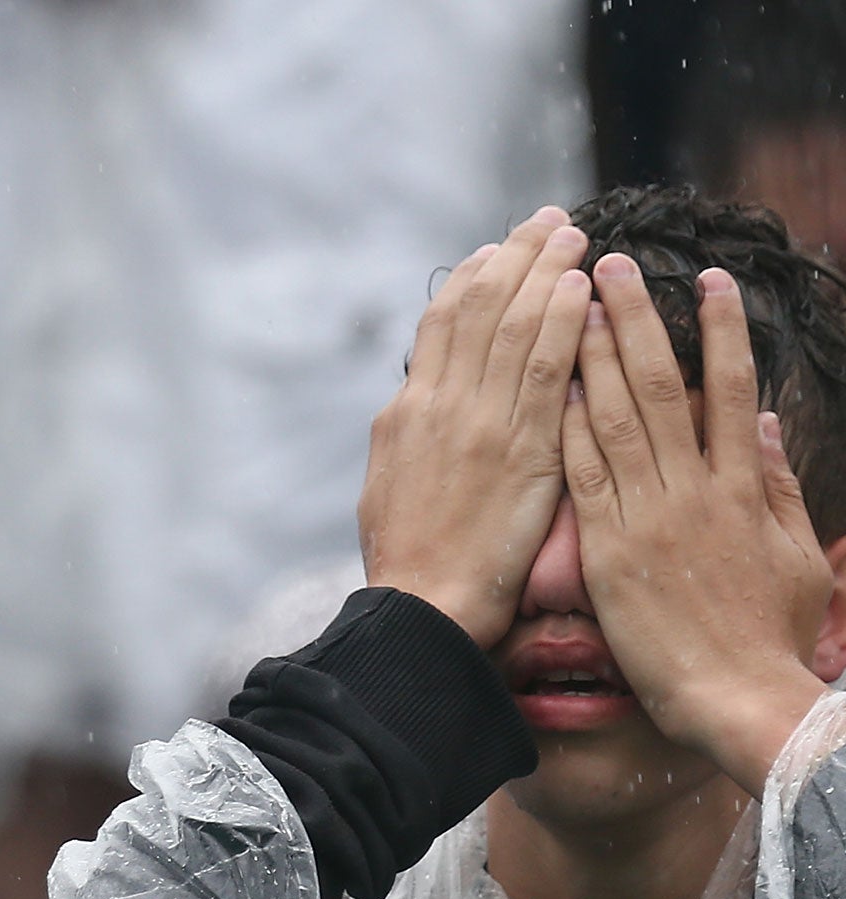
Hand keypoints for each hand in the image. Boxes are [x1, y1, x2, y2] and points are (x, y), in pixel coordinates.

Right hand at [360, 207, 591, 647]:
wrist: (423, 608)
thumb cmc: (407, 564)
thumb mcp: (388, 487)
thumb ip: (410, 437)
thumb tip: (416, 405)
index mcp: (405, 415)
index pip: (440, 325)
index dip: (472, 280)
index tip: (499, 250)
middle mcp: (439, 407)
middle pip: (479, 309)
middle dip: (516, 258)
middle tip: (550, 221)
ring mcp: (479, 424)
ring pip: (514, 327)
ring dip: (547, 275)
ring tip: (576, 239)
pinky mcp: (520, 450)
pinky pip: (546, 371)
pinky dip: (562, 325)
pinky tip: (581, 292)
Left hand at [563, 256, 833, 796]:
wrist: (738, 700)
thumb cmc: (767, 640)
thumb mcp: (794, 558)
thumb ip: (779, 488)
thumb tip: (771, 424)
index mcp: (742, 489)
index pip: (731, 392)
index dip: (720, 333)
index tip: (707, 284)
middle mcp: (695, 491)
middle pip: (662, 388)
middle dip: (636, 321)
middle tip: (612, 264)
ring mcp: (650, 518)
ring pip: (616, 419)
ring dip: (592, 356)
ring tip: (574, 301)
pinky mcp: (610, 552)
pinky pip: (583, 476)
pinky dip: (567, 427)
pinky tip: (549, 386)